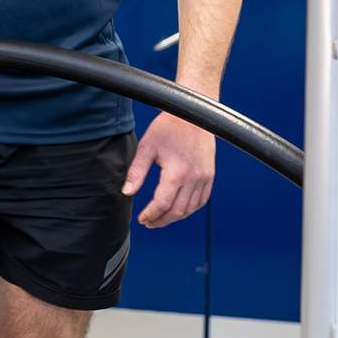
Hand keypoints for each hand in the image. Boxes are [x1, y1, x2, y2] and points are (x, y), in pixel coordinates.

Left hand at [123, 113, 215, 228]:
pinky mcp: (210, 175)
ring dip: (176, 217)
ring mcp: (205, 177)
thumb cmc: (168, 128)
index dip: (151, 215)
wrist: (192, 114)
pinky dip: (190, 209)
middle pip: (177, 211)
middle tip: (149, 223)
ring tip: (161, 218)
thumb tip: (127, 192)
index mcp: (177, 172)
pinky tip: (179, 209)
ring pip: (191, 208)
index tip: (142, 219)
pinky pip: (202, 200)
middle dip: (162, 220)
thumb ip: (137, 172)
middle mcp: (194, 178)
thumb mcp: (147, 147)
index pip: (162, 204)